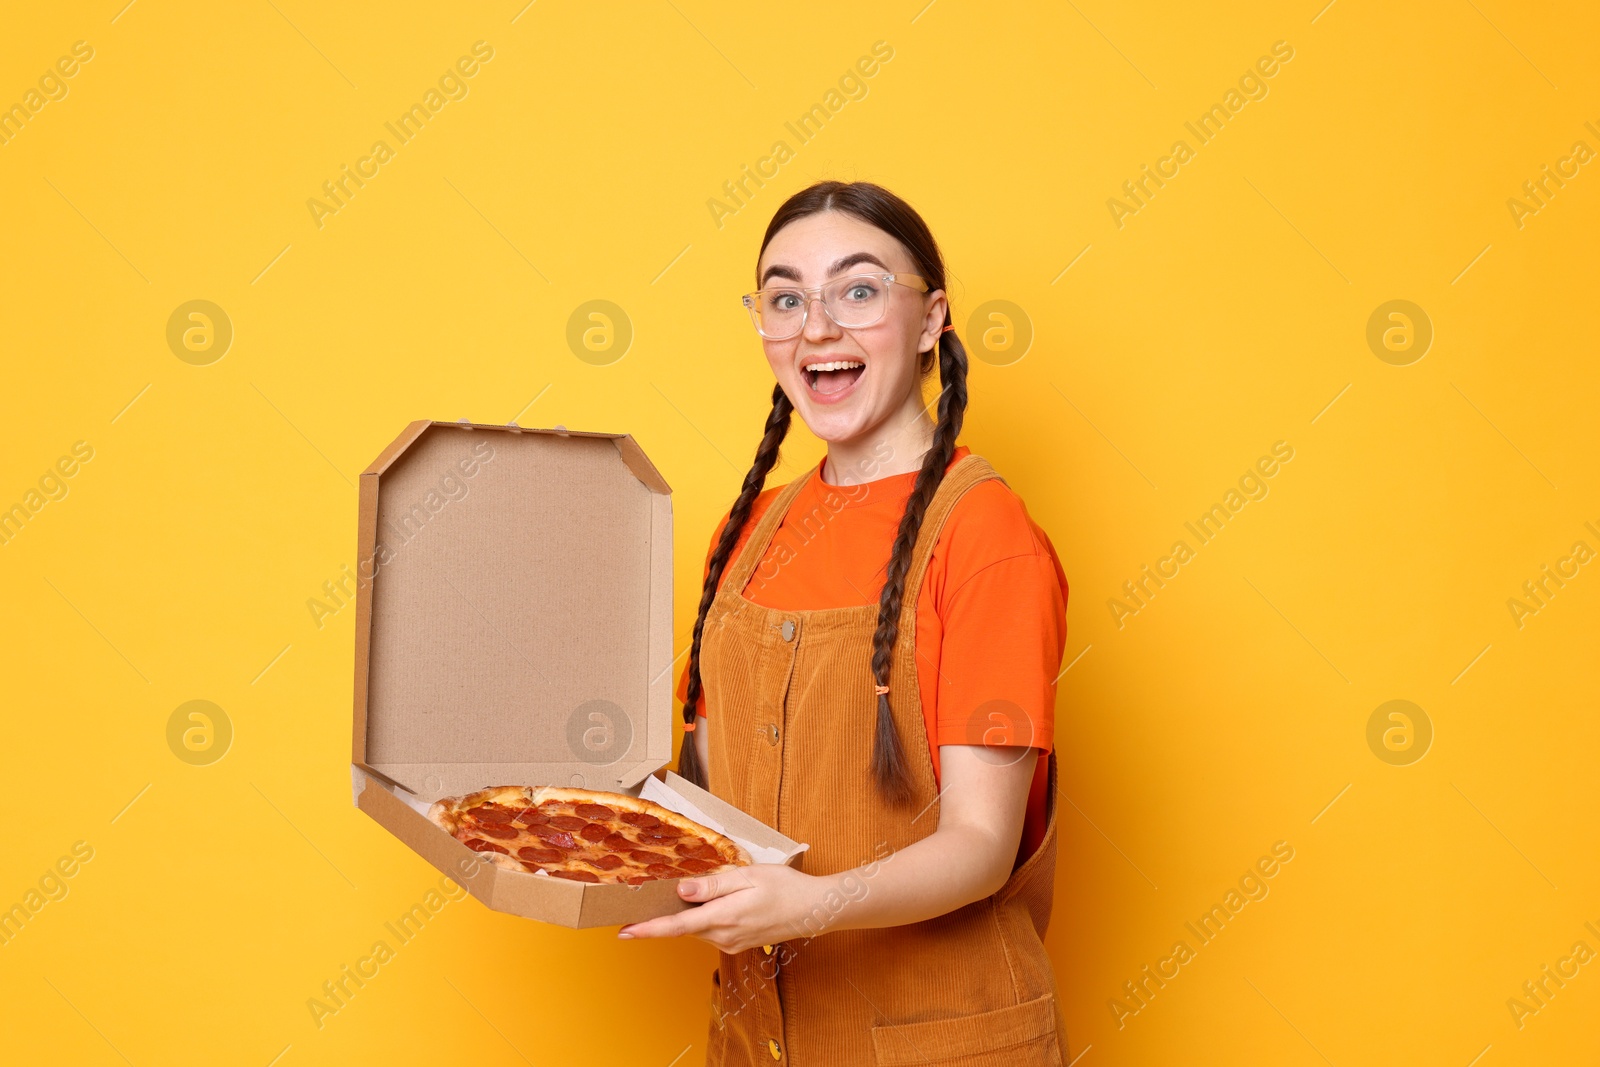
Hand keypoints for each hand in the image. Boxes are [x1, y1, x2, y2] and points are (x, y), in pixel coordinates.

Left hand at [616, 864, 824, 952]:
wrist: (813, 910)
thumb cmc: (783, 888)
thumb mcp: (747, 877)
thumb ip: (712, 885)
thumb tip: (681, 890)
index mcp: (723, 918)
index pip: (676, 926)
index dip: (647, 929)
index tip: (623, 932)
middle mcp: (723, 936)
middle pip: (683, 926)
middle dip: (664, 915)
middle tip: (645, 899)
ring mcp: (730, 943)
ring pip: (696, 928)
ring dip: (686, 915)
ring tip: (684, 894)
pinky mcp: (736, 943)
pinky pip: (710, 930)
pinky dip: (702, 918)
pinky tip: (710, 903)